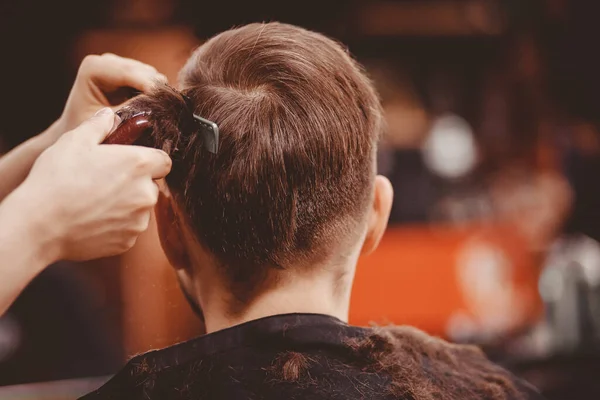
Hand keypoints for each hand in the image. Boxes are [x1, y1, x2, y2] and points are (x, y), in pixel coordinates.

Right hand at [9, 108, 171, 261]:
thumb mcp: (74, 141)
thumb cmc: (56, 179)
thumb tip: (111, 115)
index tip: (131, 162)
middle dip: (134, 183)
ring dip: (125, 205)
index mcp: (139, 165)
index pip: (164, 160)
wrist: (39, 225)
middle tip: (104, 181)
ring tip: (93, 201)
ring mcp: (139, 220)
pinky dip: (115, 225)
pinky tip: (91, 220)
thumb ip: (99, 125)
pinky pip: (128, 229)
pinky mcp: (128, 242)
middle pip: (151, 185)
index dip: (149, 160)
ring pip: (140, 208)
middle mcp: (146, 194)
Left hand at [52, 53, 166, 138]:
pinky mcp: (131, 74)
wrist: (81, 135)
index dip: (151, 88)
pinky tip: (153, 111)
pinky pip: (154, 82)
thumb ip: (130, 112)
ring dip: (158, 95)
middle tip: (164, 116)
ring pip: (154, 76)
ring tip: (157, 115)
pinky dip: (157, 96)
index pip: (130, 72)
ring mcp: (121, 65)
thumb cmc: (87, 132)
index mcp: (94, 67)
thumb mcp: (107, 124)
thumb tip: (156, 106)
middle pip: (146, 72)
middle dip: (156, 92)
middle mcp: (107, 61)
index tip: (167, 105)